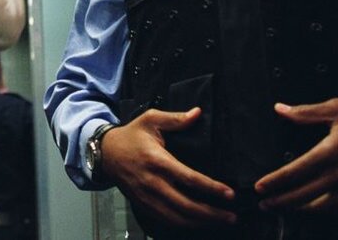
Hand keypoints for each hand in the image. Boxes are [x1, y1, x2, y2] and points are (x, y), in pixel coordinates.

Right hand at [101, 107, 235, 227]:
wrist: (105, 153)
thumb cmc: (131, 135)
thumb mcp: (150, 120)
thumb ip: (175, 119)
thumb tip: (198, 113)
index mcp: (157, 160)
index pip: (189, 179)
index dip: (211, 188)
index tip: (230, 194)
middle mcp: (152, 182)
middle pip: (186, 205)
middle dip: (212, 213)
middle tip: (232, 215)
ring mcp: (147, 196)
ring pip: (178, 218)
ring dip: (202, 223)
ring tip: (221, 220)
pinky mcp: (143, 204)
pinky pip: (166, 220)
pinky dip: (185, 225)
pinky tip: (199, 223)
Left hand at [255, 99, 337, 214]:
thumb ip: (306, 112)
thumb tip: (279, 109)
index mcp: (332, 151)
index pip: (295, 172)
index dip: (275, 182)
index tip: (259, 187)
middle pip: (305, 195)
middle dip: (281, 201)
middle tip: (264, 204)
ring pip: (324, 207)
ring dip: (302, 209)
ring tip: (286, 208)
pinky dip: (326, 211)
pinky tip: (316, 208)